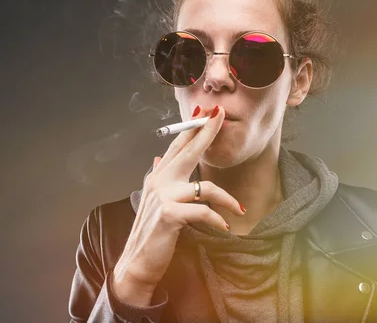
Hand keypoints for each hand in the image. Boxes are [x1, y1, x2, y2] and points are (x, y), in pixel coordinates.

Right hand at [111, 106, 244, 305]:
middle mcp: (159, 182)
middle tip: (221, 116)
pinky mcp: (169, 215)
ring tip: (240, 209)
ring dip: (227, 199)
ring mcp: (163, 197)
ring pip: (204, 187)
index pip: (177, 146)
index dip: (192, 128)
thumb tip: (158, 158)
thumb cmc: (151, 232)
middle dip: (206, 132)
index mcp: (158, 177)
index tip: (207, 113)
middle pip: (188, 151)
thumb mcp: (153, 200)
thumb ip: (157, 177)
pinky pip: (203, 212)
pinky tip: (225, 227)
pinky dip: (217, 219)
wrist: (137, 263)